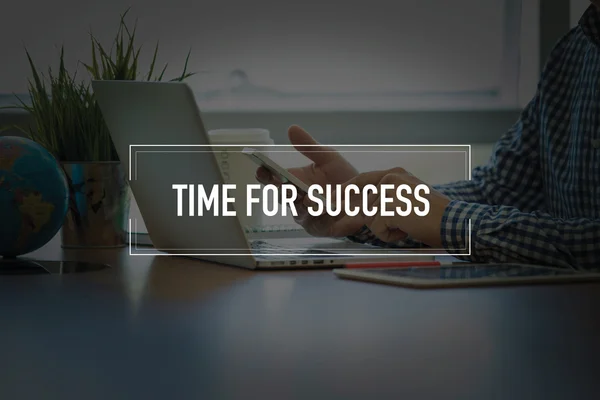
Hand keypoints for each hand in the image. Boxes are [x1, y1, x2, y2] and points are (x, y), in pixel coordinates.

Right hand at [255, 125, 358, 235]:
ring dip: (304, 204)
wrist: (366, 196)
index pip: (272, 179)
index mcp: (293, 181)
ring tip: (309, 197)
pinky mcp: (320, 227)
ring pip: (299, 211)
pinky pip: (318, 222)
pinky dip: (323, 214)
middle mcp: (295, 200)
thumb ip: (309, 146)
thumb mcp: (327, 157)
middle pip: (281, 197)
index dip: (264, 175)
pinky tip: (329, 207)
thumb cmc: (343, 177)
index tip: (261, 168)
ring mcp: (306, 215)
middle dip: (282, 191)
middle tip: (285, 185)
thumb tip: (292, 128)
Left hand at [329, 168, 450, 246]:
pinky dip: (390, 236)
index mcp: (395, 173)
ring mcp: (389, 191)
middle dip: (372, 219)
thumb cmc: (434, 215)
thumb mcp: (408, 199)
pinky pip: (377, 229)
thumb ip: (386, 199)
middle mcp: (391, 178)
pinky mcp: (389, 207)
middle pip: (364, 203)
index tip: (334, 199)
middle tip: (392, 222)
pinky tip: (408, 230)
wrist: (454, 222)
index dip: (347, 191)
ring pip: (369, 218)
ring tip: (408, 225)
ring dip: (386, 229)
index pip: (363, 180)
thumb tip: (361, 210)